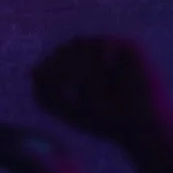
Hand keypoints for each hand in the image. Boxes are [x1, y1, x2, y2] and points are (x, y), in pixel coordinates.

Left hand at [32, 35, 172, 152]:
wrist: (141, 128)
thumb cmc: (108, 123)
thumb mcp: (70, 112)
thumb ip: (47, 96)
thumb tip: (32, 73)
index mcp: (87, 66)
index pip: (61, 55)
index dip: (49, 65)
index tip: (40, 78)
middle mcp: (101, 55)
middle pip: (70, 47)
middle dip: (61, 65)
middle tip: (60, 85)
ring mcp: (116, 50)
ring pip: (86, 44)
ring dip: (81, 66)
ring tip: (87, 90)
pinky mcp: (132, 49)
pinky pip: (106, 43)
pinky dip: (100, 57)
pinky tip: (104, 71)